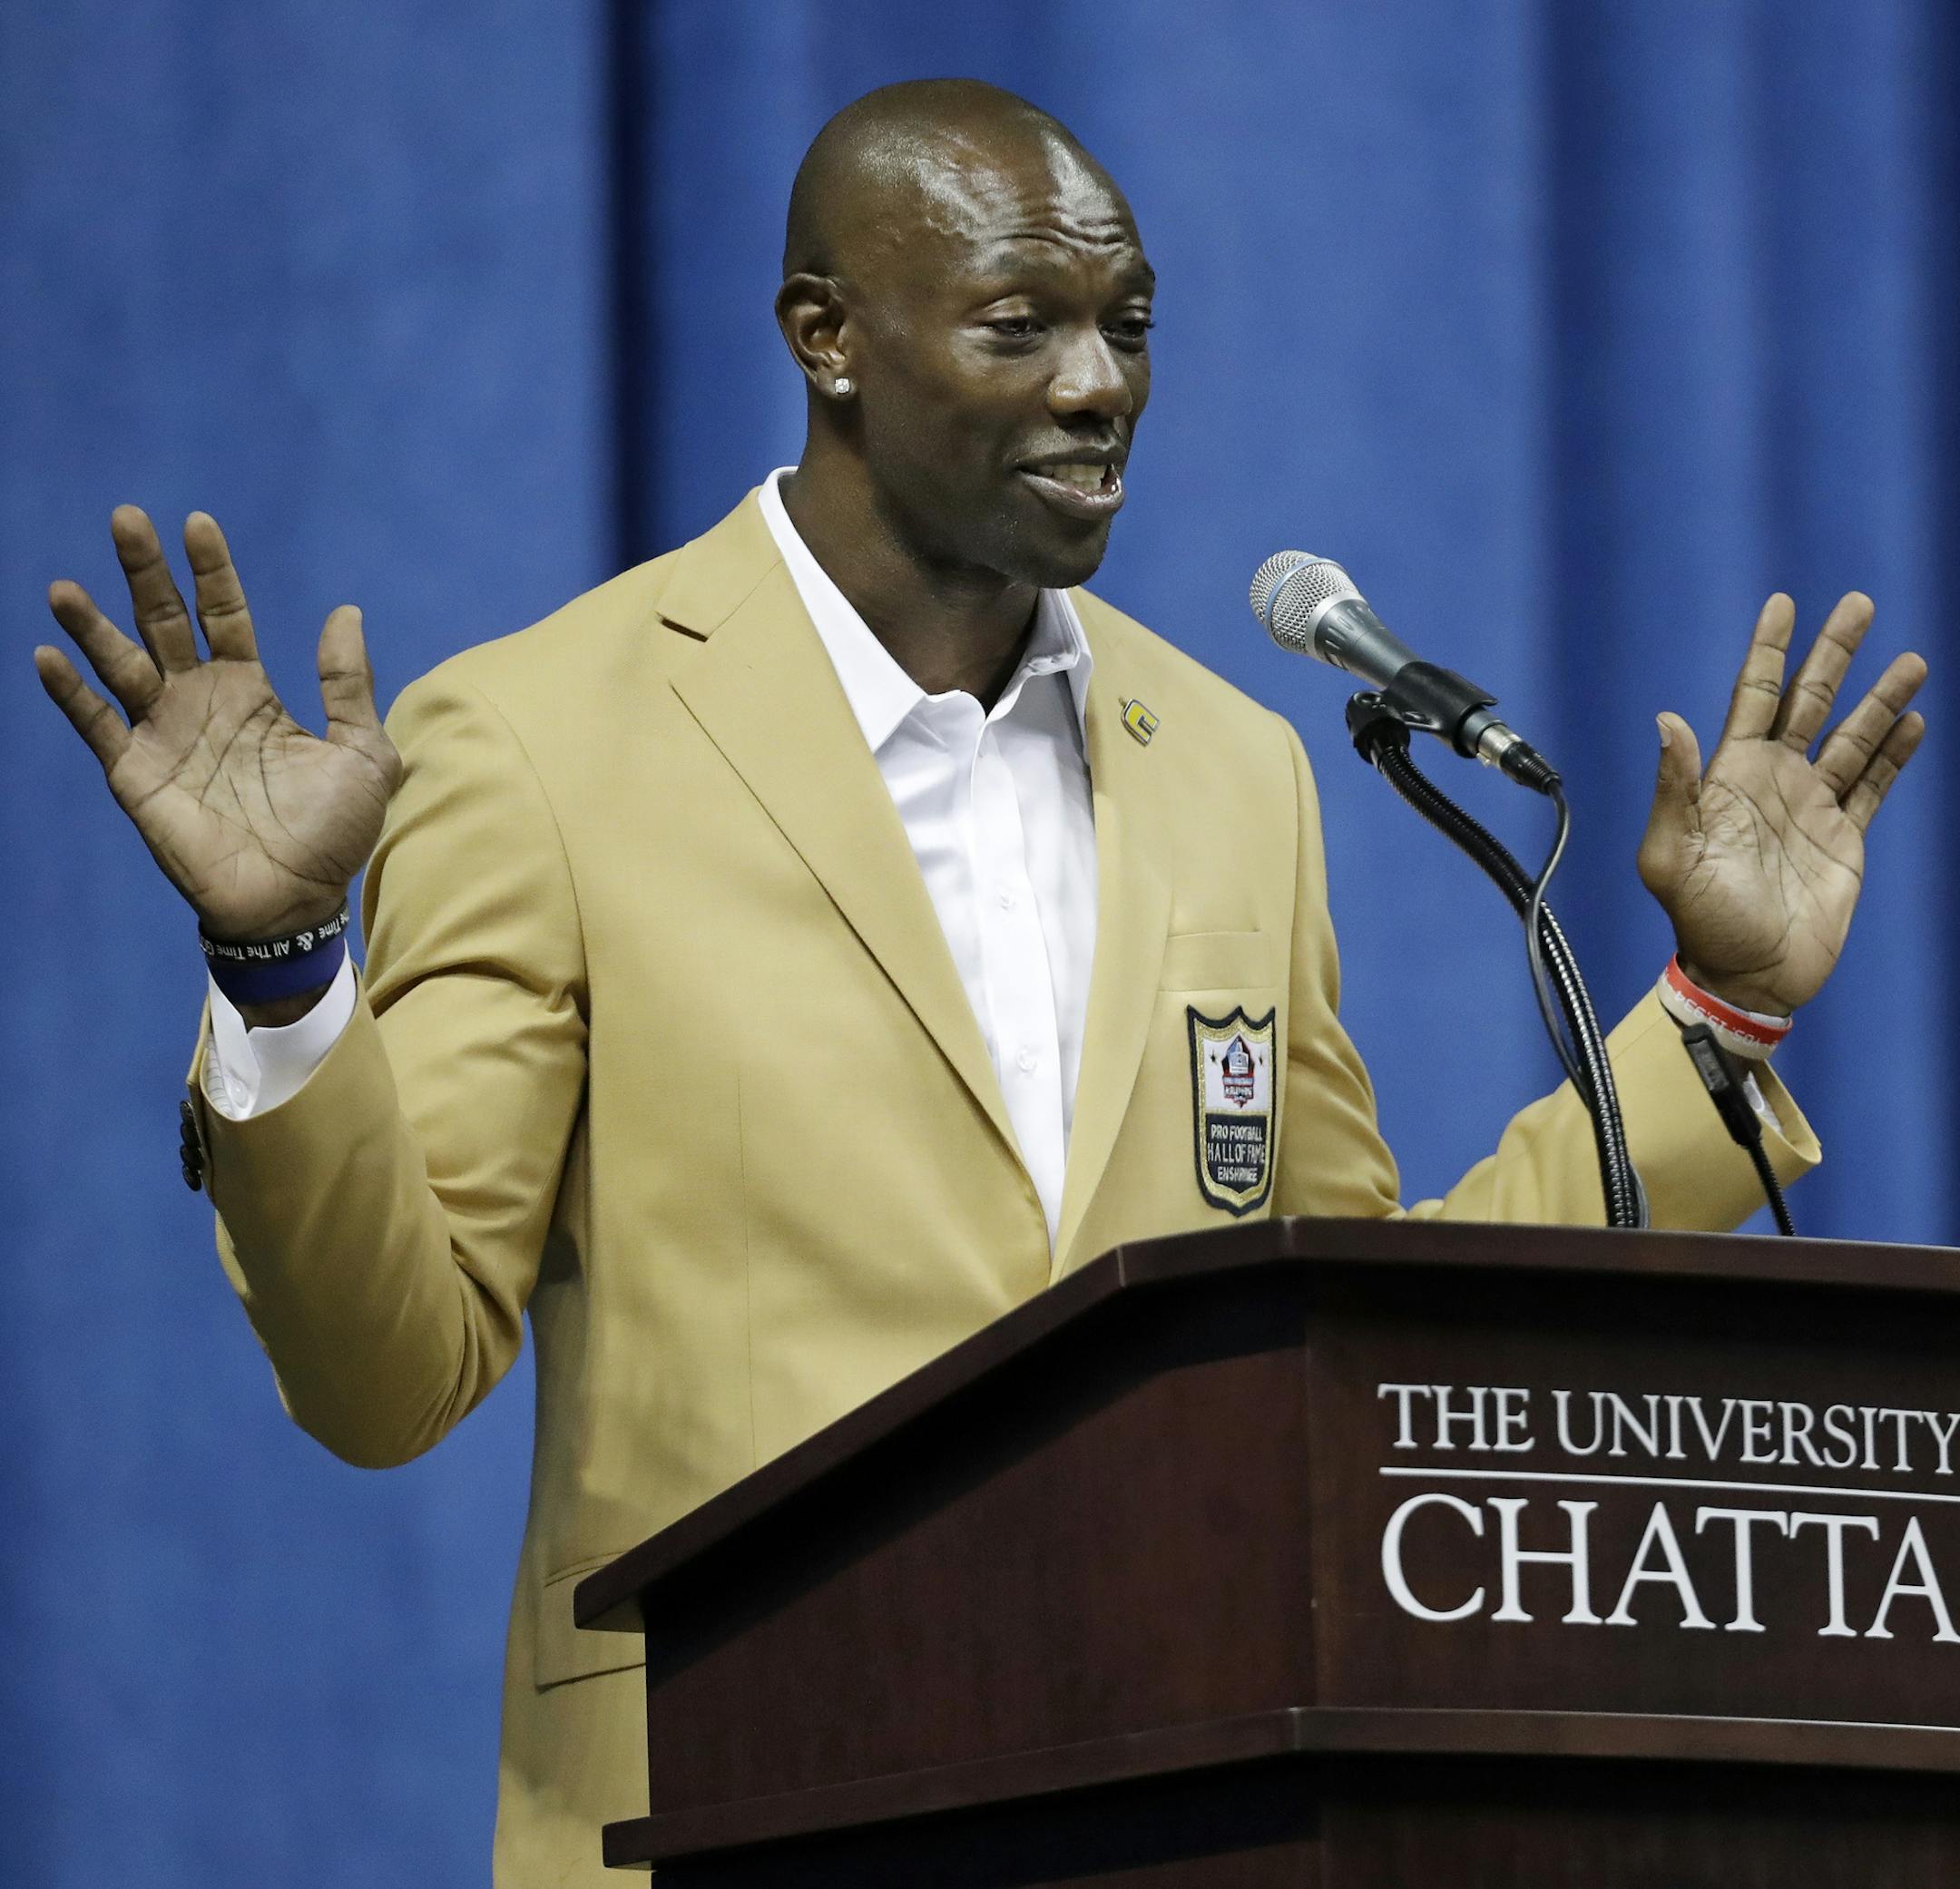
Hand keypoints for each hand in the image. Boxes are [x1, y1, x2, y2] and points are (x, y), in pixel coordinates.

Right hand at [34, 507, 400, 943]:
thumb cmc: (334, 833)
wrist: (297, 900)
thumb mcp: (363, 753)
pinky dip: (71, 693)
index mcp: (252, 692)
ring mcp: (165, 736)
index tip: (198, 524)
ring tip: (66, 586)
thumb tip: (346, 610)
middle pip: (164, 622)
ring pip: (121, 664)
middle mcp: (201, 703)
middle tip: (125, 519)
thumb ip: (348, 684)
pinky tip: (48, 654)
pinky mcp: (137, 774)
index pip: (224, 615)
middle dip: (144, 573)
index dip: (212, 572)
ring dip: (92, 625)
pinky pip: (98, 725)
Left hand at [1637, 591, 1925, 1016]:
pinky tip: (1914, 721)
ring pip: (1853, 737)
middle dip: (1833, 653)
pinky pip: (1875, 785)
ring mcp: (1812, 807)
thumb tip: (1668, 720)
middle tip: (1858, 604)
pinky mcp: (1845, 839)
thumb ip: (1674, 789)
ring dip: (1881, 698)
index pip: (1754, 697)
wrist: (1747, 976)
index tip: (1783, 603)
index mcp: (1729, 776)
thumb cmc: (1699, 920)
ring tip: (1911, 659)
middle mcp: (1773, 781)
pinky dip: (1895, 753)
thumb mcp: (1671, 855)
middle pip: (1810, 701)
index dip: (1769, 650)